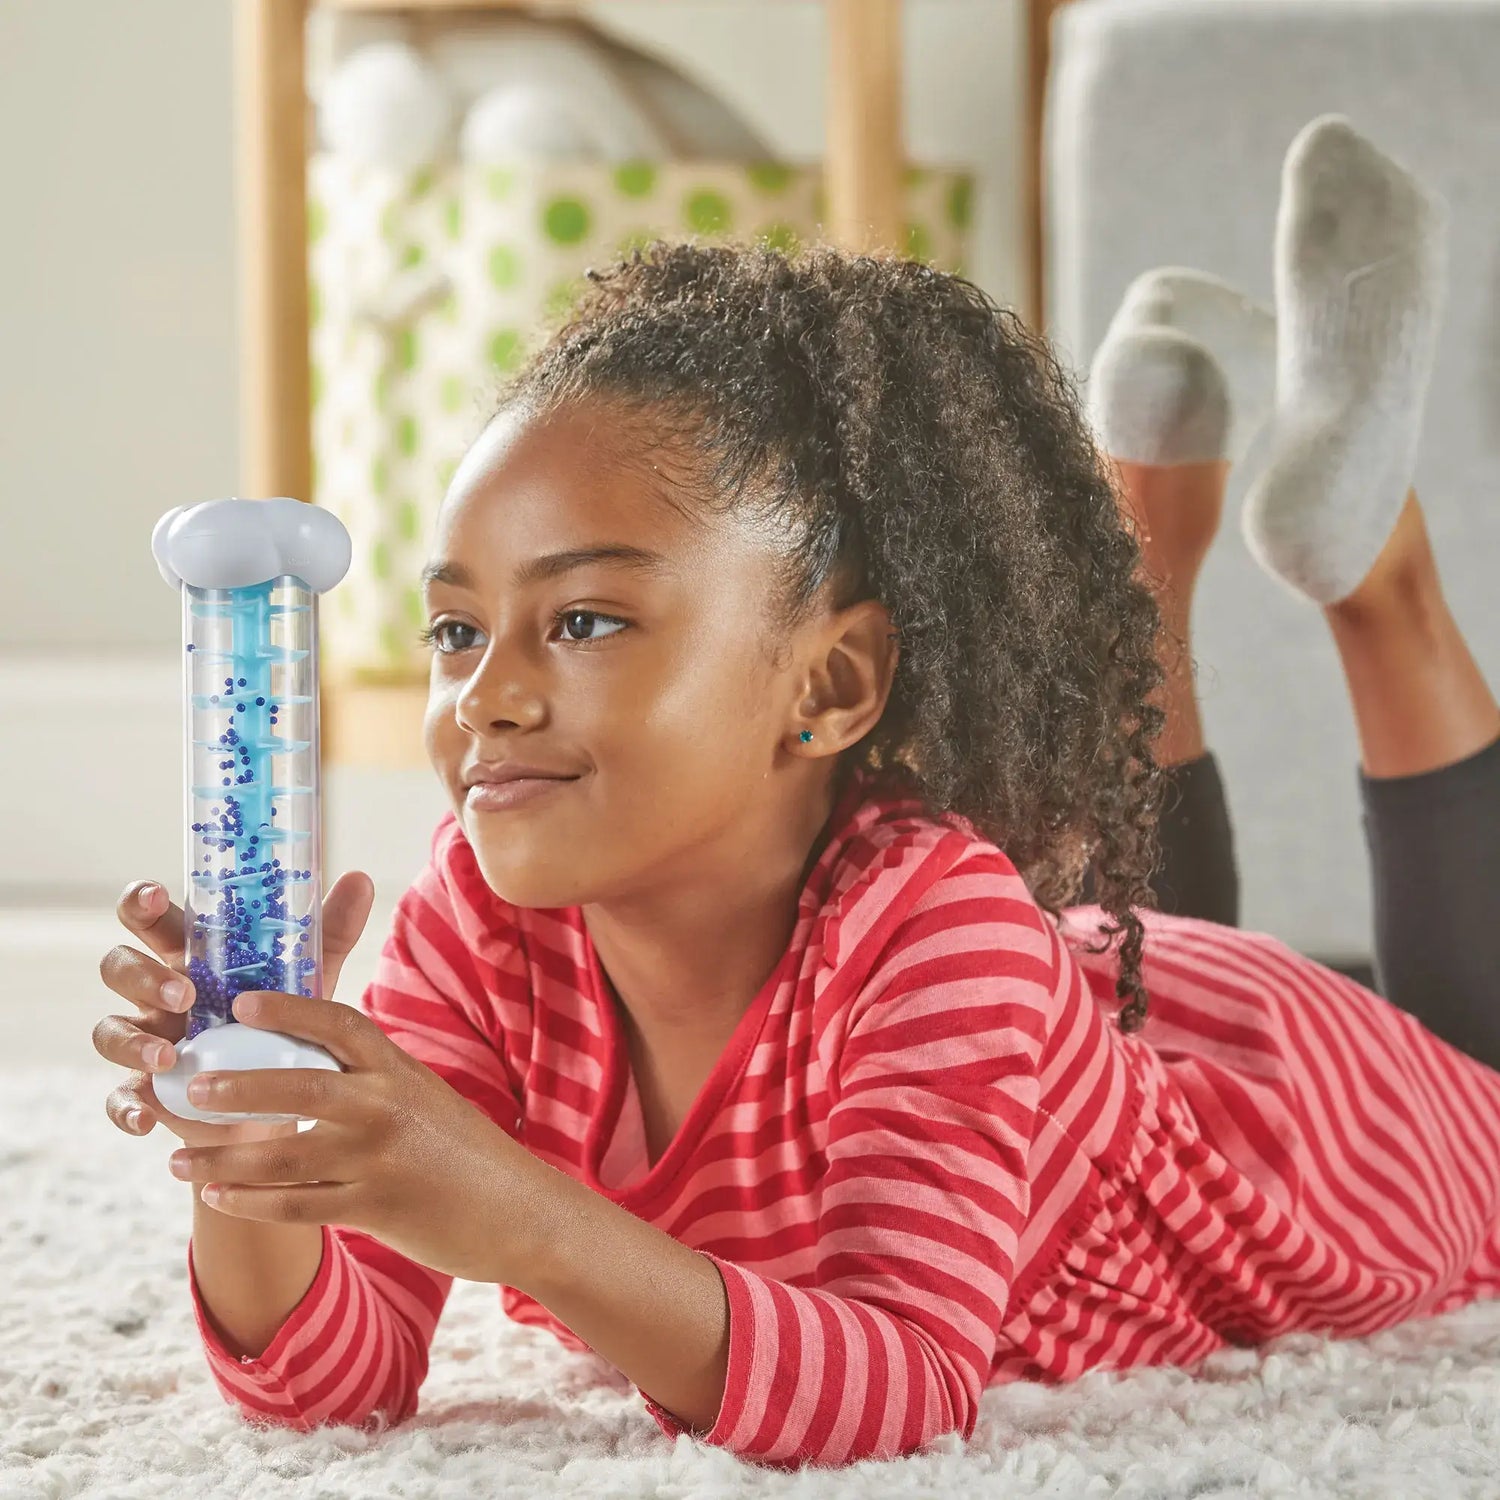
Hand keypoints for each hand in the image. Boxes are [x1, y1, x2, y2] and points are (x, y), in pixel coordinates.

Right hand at [93, 872, 374, 1148]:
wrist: (285, 1098)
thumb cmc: (285, 1020)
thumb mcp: (307, 974)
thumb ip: (328, 928)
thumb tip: (360, 878)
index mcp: (190, 955)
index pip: (151, 917)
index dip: (142, 901)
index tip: (156, 896)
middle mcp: (157, 993)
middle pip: (119, 966)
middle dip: (141, 974)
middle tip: (185, 991)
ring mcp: (146, 1040)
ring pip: (108, 1031)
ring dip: (132, 1042)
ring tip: (170, 1057)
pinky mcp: (146, 1091)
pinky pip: (117, 1097)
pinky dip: (126, 1106)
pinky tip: (147, 1116)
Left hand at [162, 989, 543, 1284]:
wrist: (516, 1209)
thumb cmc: (463, 1149)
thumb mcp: (424, 1097)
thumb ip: (372, 1079)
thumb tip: (308, 1060)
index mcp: (397, 1070)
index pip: (337, 1023)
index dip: (287, 1009)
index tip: (239, 1003)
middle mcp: (385, 1107)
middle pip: (297, 1086)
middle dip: (236, 1086)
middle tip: (189, 1084)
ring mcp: (377, 1159)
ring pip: (282, 1155)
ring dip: (222, 1157)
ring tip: (179, 1156)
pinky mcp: (372, 1208)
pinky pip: (295, 1206)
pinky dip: (249, 1202)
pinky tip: (218, 1197)